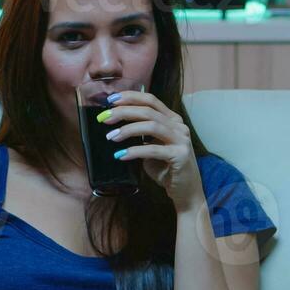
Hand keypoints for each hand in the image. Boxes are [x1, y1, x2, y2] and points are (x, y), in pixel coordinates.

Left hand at [83, 81, 204, 211]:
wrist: (185, 191)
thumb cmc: (165, 168)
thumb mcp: (152, 146)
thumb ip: (141, 133)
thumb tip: (115, 123)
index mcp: (172, 119)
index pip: (151, 100)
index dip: (130, 97)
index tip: (110, 100)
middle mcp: (179, 126)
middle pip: (148, 111)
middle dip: (123, 112)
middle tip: (104, 119)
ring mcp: (181, 140)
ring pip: (151, 126)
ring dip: (127, 130)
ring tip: (111, 137)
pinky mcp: (180, 155)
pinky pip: (153, 150)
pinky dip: (134, 151)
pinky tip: (121, 155)